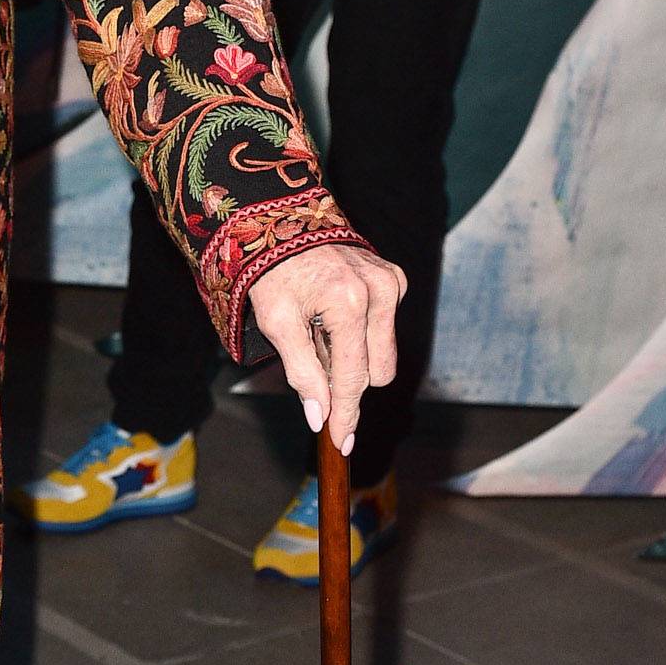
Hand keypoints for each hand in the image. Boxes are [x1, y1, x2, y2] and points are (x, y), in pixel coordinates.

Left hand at [247, 244, 404, 458]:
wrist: (282, 222)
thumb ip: (302, 371)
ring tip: (321, 332)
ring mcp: (390, 282)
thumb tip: (320, 415)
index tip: (343, 442)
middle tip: (313, 357)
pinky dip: (362, 332)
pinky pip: (385, 327)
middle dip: (346, 378)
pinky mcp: (394, 277)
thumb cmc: (272, 273)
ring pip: (384, 353)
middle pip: (376, 372)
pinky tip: (334, 315)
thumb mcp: (276, 324)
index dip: (346, 413)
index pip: (353, 376)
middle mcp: (377, 292)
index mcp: (347, 303)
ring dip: (353, 355)